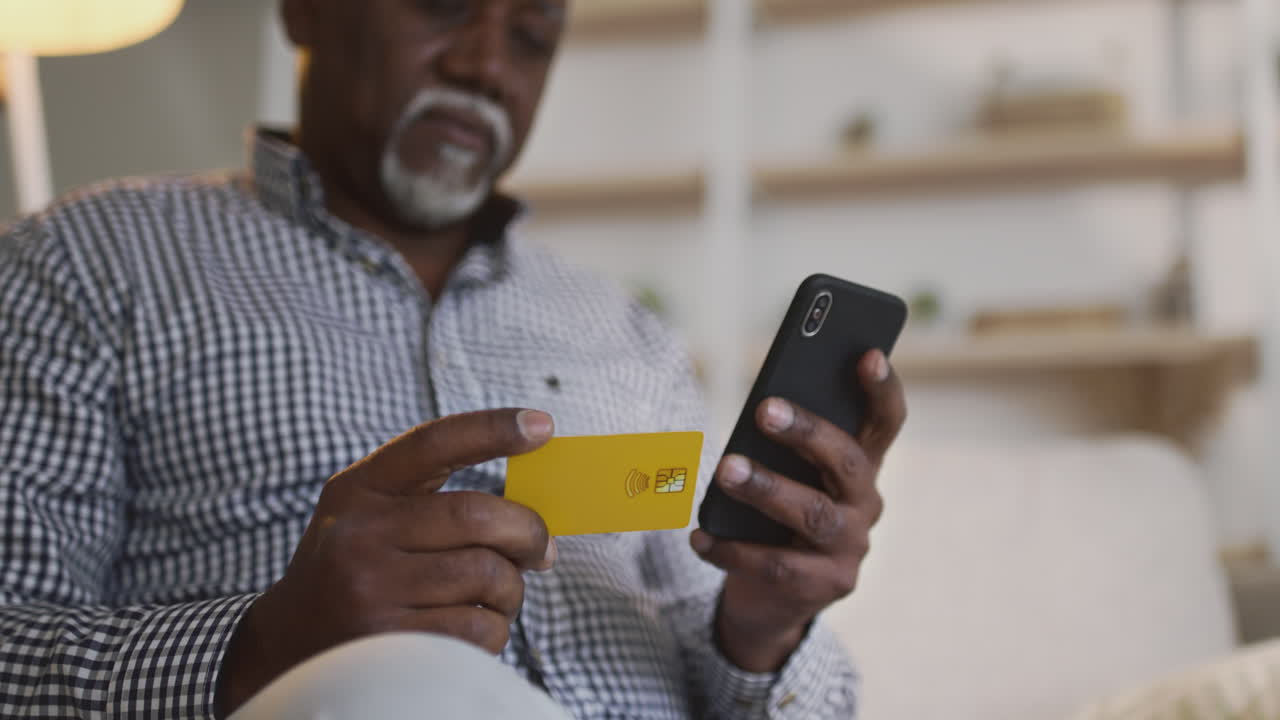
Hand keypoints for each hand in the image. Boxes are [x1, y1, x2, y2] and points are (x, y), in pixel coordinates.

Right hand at [216, 409, 557, 715]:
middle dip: (528, 532)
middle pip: (478, 516)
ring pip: (488, 577)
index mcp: (359, 490)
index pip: (432, 444)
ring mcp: (370, 590)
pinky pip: (479, 628)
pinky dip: (496, 628)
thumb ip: (437, 502)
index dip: (492, 429)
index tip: (542, 425)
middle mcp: (359, 534)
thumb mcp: (371, 517)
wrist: (289, 644)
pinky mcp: (390, 644)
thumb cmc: (356, 569)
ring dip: (512, 590)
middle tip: (541, 549)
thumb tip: (534, 519)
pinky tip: (475, 627)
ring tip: (499, 596)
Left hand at [691, 350, 905, 671]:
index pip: (885, 422)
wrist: (774, 597)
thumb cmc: (776, 515)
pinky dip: (732, 549)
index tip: (867, 354)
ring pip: (813, 514)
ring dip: (767, 489)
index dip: (883, 389)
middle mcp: (865, 504)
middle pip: (845, 462)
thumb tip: (761, 409)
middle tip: (764, 408)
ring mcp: (850, 549)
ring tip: (725, 470)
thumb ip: (784, 446)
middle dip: (806, 432)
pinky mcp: (824, 587)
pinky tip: (699, 535)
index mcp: (861, 466)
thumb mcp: (786, 475)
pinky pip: (775, 565)